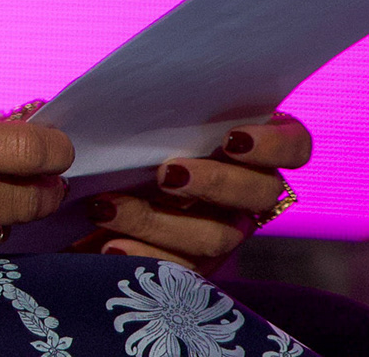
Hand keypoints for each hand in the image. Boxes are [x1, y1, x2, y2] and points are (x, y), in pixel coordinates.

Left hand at [74, 115, 312, 270]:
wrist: (75, 194)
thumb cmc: (110, 139)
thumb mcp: (121, 116)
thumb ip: (134, 102)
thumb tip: (79, 95)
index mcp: (242, 147)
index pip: (294, 144)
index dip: (275, 143)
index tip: (232, 138)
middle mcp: (244, 194)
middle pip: (260, 193)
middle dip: (214, 182)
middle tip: (166, 172)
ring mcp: (221, 233)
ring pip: (217, 235)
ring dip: (161, 219)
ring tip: (106, 207)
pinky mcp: (192, 269)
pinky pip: (182, 274)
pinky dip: (143, 256)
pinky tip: (109, 247)